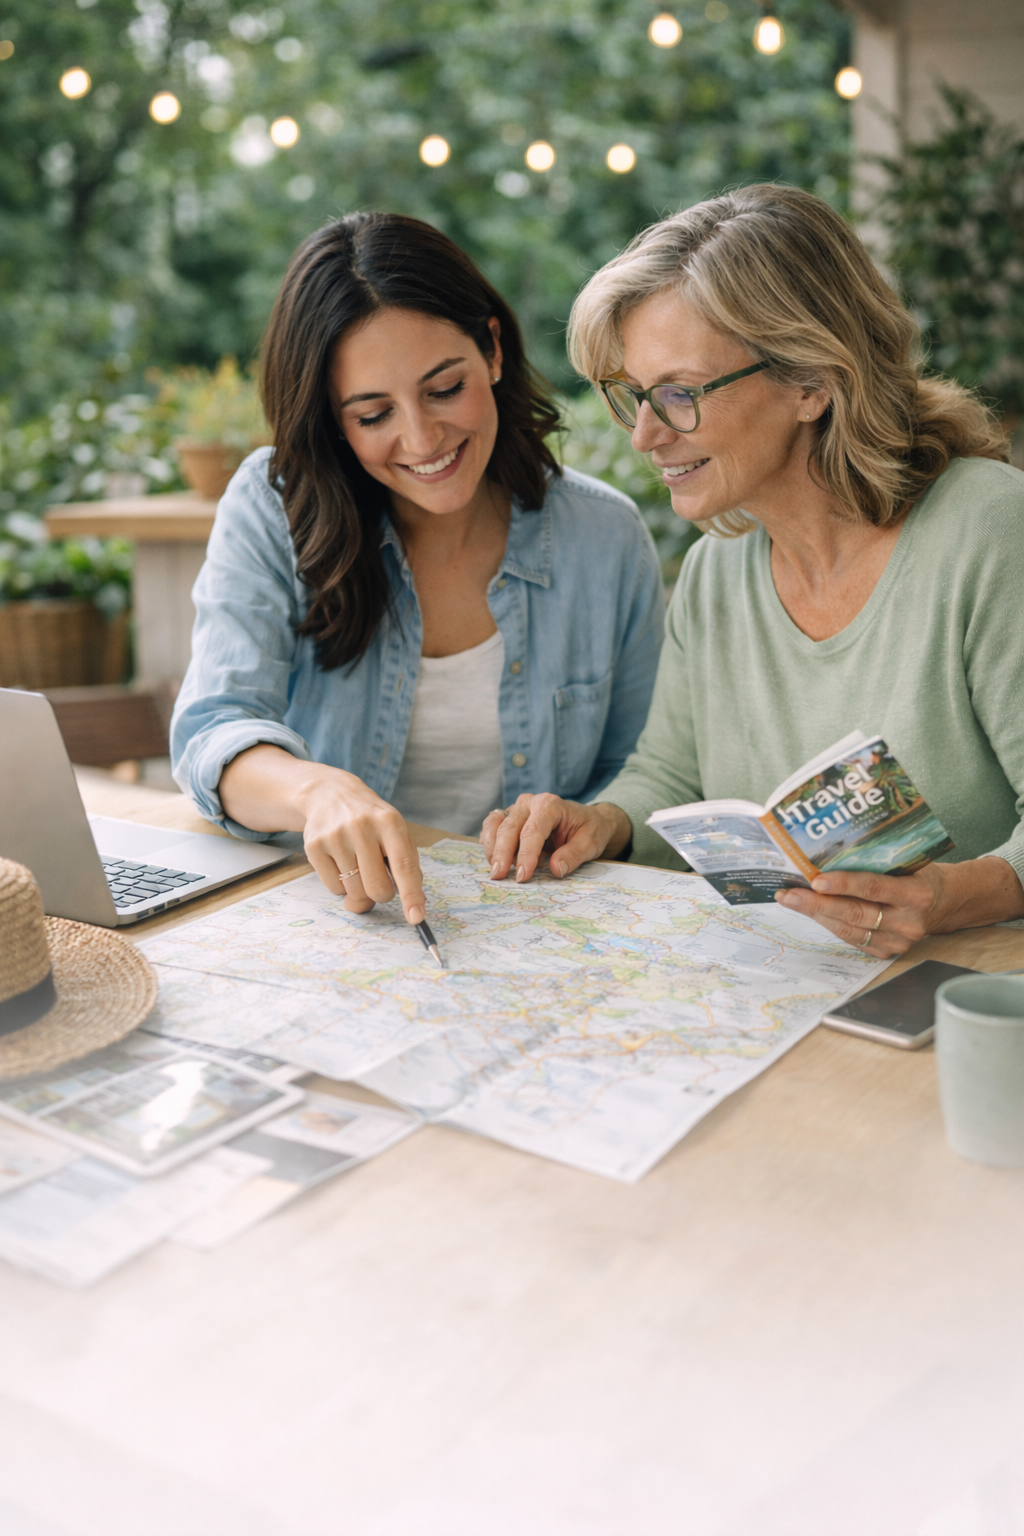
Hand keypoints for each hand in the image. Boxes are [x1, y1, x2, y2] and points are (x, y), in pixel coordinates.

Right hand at [296, 767, 425, 922]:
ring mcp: (335, 836)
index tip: (416, 917)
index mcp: (390, 823)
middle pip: (377, 888)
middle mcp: (362, 827)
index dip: (411, 895)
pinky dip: (341, 886)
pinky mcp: (314, 846)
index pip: (403, 866)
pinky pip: (334, 890)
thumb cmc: (371, 821)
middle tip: (377, 882)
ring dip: (359, 890)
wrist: (330, 794)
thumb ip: (408, 866)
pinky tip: (341, 863)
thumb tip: (415, 905)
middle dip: (381, 895)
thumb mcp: (395, 832)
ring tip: (357, 865)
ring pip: (354, 893)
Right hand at [481, 794, 631, 882]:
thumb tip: (556, 869)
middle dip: (502, 854)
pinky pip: (492, 827)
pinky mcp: (509, 818)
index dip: (526, 855)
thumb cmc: (589, 830)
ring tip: (496, 870)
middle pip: (509, 828)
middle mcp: (530, 803)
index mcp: (550, 805)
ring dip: (492, 848)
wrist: (587, 821)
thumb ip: (573, 855)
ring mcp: (517, 809)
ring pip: (495, 825)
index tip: (522, 876)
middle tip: (499, 876)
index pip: (532, 830)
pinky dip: (489, 844)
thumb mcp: (590, 843)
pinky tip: (494, 861)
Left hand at [773, 856, 1023, 956]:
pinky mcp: (888, 951)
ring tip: (791, 901)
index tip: (816, 880)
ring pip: (849, 929)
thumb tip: (830, 848)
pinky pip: (852, 939)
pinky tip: (812, 912)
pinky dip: (829, 924)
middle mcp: (908, 922)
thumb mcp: (909, 861)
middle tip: (789, 893)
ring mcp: (898, 941)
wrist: (948, 902)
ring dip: (816, 914)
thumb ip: (878, 860)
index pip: (873, 888)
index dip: (844, 885)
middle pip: (855, 913)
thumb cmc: (921, 874)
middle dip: (817, 903)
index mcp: (917, 894)